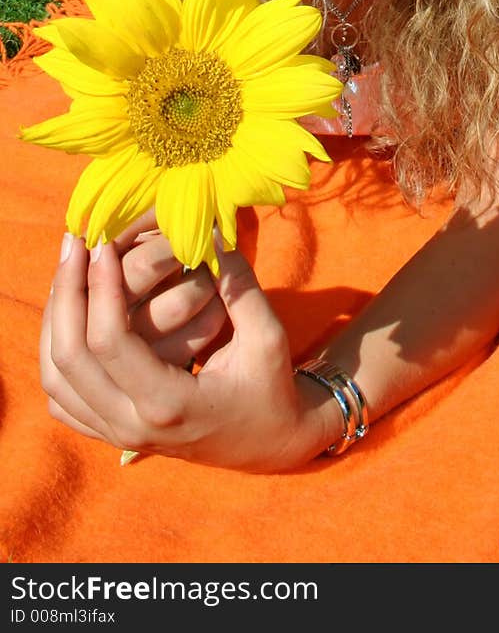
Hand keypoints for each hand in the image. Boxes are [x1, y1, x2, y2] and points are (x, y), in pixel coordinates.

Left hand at [40, 234, 335, 471]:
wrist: (269, 443)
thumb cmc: (270, 389)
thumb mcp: (267, 337)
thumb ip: (237, 285)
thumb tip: (208, 230)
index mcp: (169, 403)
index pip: (110, 343)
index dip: (100, 288)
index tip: (104, 245)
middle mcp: (131, 425)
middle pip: (68, 360)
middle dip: (66, 294)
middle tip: (75, 244)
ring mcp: (115, 434)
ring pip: (55, 380)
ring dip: (54, 320)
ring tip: (67, 271)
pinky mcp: (110, 432)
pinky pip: (62, 398)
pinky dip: (55, 354)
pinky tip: (68, 315)